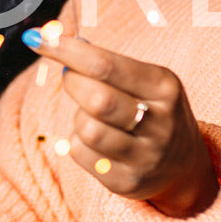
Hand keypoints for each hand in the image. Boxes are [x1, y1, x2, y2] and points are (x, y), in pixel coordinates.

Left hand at [23, 28, 217, 217]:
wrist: (183, 166)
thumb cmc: (151, 110)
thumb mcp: (144, 81)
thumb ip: (105, 63)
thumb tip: (54, 40)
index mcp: (164, 87)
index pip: (106, 66)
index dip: (66, 51)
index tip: (38, 40)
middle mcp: (160, 123)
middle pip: (95, 99)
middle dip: (73, 83)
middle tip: (73, 78)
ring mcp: (145, 156)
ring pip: (86, 129)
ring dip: (79, 117)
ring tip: (94, 116)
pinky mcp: (127, 181)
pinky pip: (80, 153)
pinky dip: (78, 142)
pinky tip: (98, 142)